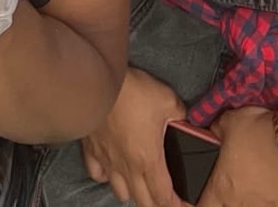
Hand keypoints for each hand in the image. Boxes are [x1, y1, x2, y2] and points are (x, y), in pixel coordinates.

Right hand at [80, 68, 185, 206]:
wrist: (96, 82)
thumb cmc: (131, 92)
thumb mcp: (167, 99)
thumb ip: (181, 114)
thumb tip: (186, 119)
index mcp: (149, 159)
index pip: (164, 196)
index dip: (176, 205)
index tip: (184, 206)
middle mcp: (128, 167)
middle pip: (144, 202)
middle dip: (157, 205)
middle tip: (166, 199)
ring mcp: (108, 161)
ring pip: (121, 193)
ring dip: (133, 193)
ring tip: (141, 184)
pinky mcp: (92, 151)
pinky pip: (97, 175)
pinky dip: (106, 177)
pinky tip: (112, 169)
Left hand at [195, 107, 277, 206]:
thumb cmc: (261, 132)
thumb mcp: (229, 121)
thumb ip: (217, 129)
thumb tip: (215, 129)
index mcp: (222, 186)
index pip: (204, 205)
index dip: (201, 201)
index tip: (204, 195)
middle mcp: (242, 202)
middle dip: (226, 202)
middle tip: (230, 191)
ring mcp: (265, 206)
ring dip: (249, 202)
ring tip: (252, 191)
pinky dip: (271, 202)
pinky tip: (271, 194)